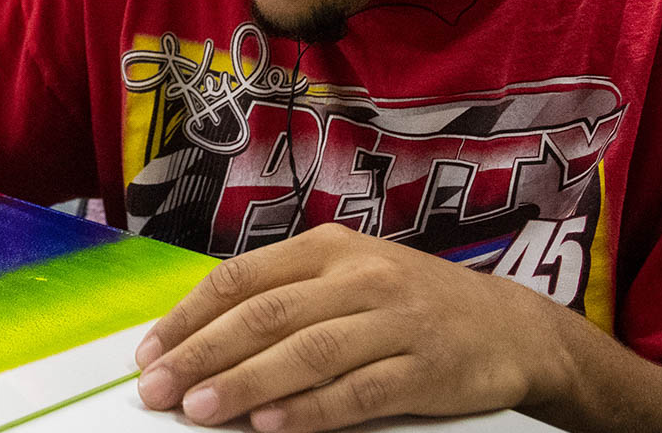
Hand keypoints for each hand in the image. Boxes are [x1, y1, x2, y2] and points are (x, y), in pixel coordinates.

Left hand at [134, 223, 573, 432]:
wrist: (511, 327)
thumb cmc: (410, 303)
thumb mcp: (348, 276)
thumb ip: (284, 297)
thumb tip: (200, 337)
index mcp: (328, 247)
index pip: (241, 278)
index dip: (189, 316)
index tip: (151, 352)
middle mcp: (359, 277)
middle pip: (265, 315)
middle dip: (202, 353)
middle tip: (159, 388)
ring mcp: (394, 322)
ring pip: (306, 351)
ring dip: (246, 382)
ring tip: (201, 408)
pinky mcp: (424, 369)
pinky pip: (358, 391)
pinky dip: (310, 410)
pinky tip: (271, 425)